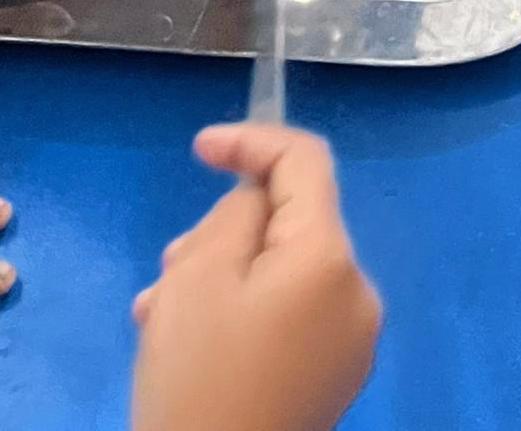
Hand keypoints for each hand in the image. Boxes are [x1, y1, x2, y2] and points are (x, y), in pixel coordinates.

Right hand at [131, 127, 380, 430]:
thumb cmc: (199, 380)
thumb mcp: (198, 277)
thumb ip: (234, 215)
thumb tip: (256, 202)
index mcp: (332, 258)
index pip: (306, 162)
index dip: (252, 141)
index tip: (201, 148)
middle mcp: (358, 293)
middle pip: (292, 223)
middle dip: (225, 232)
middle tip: (168, 267)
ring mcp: (351, 342)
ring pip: (283, 273)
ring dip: (224, 277)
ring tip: (162, 315)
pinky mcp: (333, 379)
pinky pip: (290, 318)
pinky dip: (244, 314)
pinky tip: (191, 344)